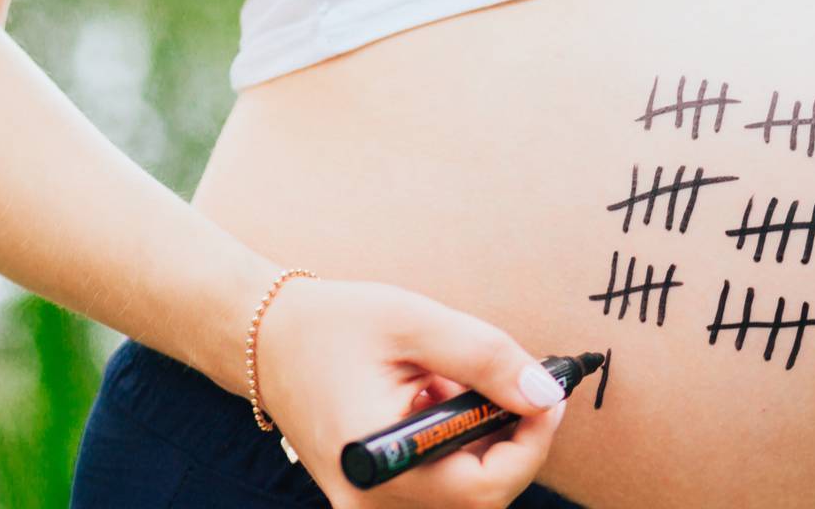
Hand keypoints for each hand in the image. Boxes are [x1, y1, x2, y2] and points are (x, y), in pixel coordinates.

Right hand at [254, 278, 569, 507]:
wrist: (265, 338)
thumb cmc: (333, 326)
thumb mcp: (416, 324)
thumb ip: (485, 359)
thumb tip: (544, 393)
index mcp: (381, 461)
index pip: (485, 487)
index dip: (532, 444)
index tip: (549, 396)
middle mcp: (372, 500)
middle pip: (479, 496)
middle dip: (509, 440)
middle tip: (513, 383)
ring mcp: (369, 504)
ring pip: (462, 493)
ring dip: (479, 442)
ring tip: (449, 384)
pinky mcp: (372, 495)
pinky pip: (437, 487)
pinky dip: (455, 447)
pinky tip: (433, 400)